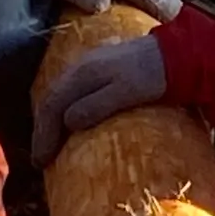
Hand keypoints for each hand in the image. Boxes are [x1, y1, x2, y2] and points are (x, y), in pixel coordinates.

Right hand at [31, 34, 165, 165]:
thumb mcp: (127, 92)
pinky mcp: (96, 70)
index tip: (40, 162)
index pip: (51, 106)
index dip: (43, 135)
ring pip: (58, 95)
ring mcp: (86, 66)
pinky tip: (66, 124)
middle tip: (40, 160)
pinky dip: (61, 112)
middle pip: (50, 100)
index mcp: (82, 74)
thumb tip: (67, 121)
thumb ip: (97, 105)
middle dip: (42, 131)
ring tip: (49, 145)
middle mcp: (78, 68)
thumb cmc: (153, 76)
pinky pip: (68, 93)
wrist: (174, 53)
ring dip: (50, 122)